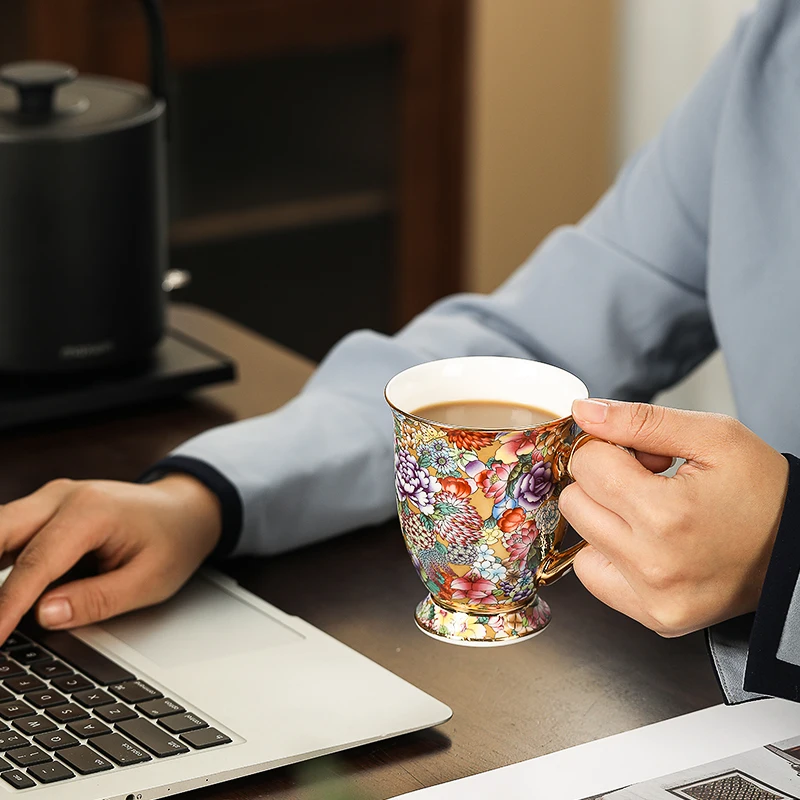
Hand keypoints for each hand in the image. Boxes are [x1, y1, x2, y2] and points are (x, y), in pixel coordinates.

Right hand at [0, 475, 221, 641]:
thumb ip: (96, 599)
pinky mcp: (45, 511)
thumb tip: (43, 615)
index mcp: (92, 511)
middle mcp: (63, 497)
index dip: (7, 605)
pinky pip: (8, 533)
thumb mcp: (149, 580)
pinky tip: (0, 594)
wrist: (186, 510)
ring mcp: (51, 500)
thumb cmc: (174, 540)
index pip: (36, 563)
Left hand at [559, 399, 788, 636]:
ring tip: (652, 514)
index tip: (642, 456)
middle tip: (649, 483)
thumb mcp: (714, 437)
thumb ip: (639, 420)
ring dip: (604, 518)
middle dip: (604, 482)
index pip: (587, 464)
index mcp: (666, 514)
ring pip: (578, 539)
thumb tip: (584, 411)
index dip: (610, 449)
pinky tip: (645, 543)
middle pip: (576, 501)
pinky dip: (609, 554)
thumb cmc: (766, 494)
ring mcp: (652, 597)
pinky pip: (594, 577)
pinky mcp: (654, 618)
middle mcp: (652, 564)